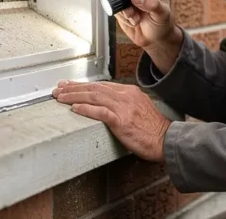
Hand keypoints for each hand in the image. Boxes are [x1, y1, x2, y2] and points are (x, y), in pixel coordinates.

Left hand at [53, 80, 170, 162]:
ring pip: (94, 96)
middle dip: (74, 88)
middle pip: (95, 88)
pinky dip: (86, 109)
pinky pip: (101, 112)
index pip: (101, 85)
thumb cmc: (153, 129)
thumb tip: (105, 104)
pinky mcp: (122, 121)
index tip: (70, 85)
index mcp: (129, 92)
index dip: (83, 85)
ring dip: (75, 96)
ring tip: (61, 97)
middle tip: (59, 89)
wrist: (166, 140)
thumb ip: (124, 104)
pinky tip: (75, 108)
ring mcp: (124, 107)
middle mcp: (126, 96)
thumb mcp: (139, 108)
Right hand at [112, 0, 181, 49]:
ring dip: (124, 10)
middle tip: (127, 7)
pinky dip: (123, 17)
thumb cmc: (163, 23)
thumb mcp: (162, 13)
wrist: (156, 39)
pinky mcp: (121, 9)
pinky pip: (115, 9)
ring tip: (136, 17)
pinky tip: (134, 21)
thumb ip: (152, 3)